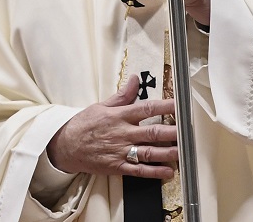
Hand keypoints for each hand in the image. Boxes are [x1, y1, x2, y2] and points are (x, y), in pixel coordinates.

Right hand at [46, 74, 177, 179]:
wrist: (65, 146)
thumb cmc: (83, 125)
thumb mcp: (101, 106)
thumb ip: (121, 95)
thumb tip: (135, 80)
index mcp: (119, 116)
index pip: (146, 109)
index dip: (165, 107)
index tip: (179, 105)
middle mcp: (122, 133)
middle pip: (152, 132)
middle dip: (172, 132)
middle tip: (187, 131)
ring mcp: (121, 151)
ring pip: (149, 152)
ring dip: (168, 153)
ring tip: (183, 152)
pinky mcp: (118, 166)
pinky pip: (139, 170)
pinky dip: (154, 172)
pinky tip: (168, 171)